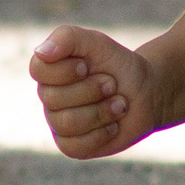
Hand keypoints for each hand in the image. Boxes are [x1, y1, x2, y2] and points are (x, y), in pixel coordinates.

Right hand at [28, 25, 159, 159]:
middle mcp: (49, 97)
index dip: (65, 70)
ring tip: (119, 104)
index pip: (38, 70)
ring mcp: (58, 123)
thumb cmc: (118, 65)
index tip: (87, 66)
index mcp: (49, 70)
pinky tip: (113, 125)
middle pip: (54, 99)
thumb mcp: (97, 42)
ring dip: (101, 112)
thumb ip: (67, 38)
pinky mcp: (72, 146)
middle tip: (112, 84)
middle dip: (92, 90)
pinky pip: (75, 146)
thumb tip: (41, 52)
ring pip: (67, 123)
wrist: (146, 92)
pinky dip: (100, 134)